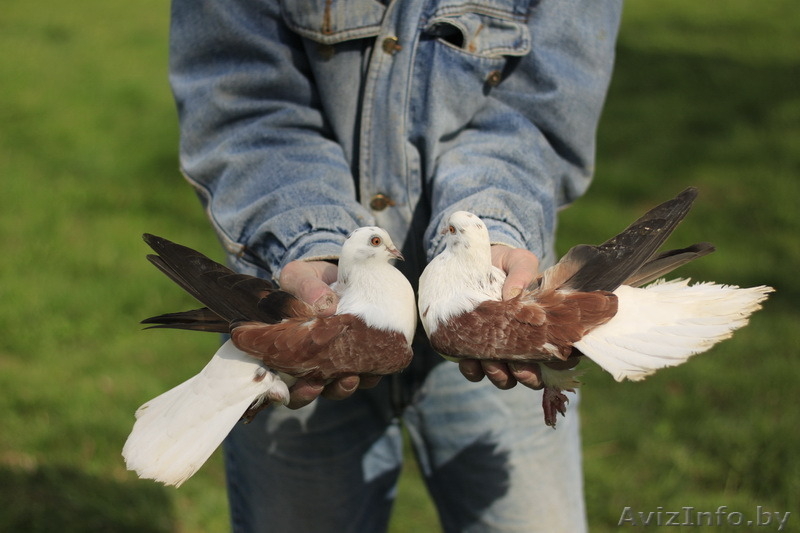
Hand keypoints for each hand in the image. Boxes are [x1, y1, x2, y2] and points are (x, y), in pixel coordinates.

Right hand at [278, 259, 381, 407]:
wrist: (341, 275)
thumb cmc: (310, 281)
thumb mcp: (300, 276)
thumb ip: (307, 288)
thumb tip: (325, 307)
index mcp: (283, 350)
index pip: (274, 380)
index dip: (276, 392)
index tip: (281, 392)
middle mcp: (307, 364)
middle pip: (304, 392)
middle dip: (308, 394)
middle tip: (316, 385)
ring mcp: (335, 363)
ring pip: (336, 388)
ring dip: (342, 388)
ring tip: (350, 378)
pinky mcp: (362, 357)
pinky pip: (367, 373)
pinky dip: (371, 373)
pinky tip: (375, 366)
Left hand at [457, 245, 545, 390]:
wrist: (473, 262)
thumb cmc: (505, 263)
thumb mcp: (518, 260)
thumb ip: (522, 272)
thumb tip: (513, 295)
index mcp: (544, 327)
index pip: (561, 355)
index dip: (559, 364)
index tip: (551, 359)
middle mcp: (524, 344)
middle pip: (534, 376)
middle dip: (527, 377)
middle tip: (519, 366)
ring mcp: (499, 350)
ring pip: (505, 379)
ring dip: (499, 376)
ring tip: (489, 362)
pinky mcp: (472, 350)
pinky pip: (474, 372)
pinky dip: (472, 370)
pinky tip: (467, 359)